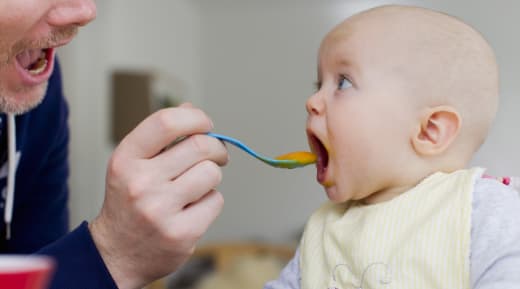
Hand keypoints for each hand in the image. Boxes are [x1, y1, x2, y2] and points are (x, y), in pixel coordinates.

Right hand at [89, 104, 227, 288]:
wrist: (116, 254)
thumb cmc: (130, 201)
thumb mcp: (133, 164)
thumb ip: (161, 136)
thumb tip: (191, 110)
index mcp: (126, 160)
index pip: (166, 122)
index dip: (195, 117)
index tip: (205, 124)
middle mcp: (140, 183)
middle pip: (200, 146)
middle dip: (215, 148)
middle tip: (216, 155)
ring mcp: (161, 211)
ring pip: (212, 173)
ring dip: (211, 176)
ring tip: (195, 186)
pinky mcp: (181, 234)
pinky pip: (216, 201)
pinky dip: (210, 201)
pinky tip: (192, 209)